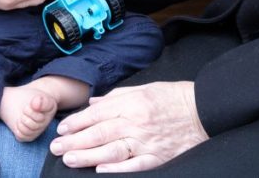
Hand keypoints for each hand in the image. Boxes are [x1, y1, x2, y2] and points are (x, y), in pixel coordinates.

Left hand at [49, 81, 207, 171]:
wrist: (203, 111)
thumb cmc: (173, 97)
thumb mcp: (145, 88)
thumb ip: (117, 96)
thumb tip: (93, 104)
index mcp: (132, 103)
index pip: (97, 113)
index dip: (77, 121)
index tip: (62, 128)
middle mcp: (136, 122)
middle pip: (99, 133)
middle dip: (74, 140)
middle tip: (56, 147)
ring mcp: (146, 142)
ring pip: (111, 150)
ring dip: (88, 156)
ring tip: (69, 159)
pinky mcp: (158, 157)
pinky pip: (134, 165)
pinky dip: (117, 169)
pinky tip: (100, 170)